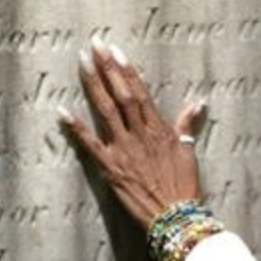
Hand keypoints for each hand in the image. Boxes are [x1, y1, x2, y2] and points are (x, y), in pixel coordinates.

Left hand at [59, 42, 206, 227]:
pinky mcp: (110, 168)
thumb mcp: (188, 152)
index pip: (139, 92)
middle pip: (121, 94)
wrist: (177, 217)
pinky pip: (89, 145)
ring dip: (93, 84)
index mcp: (158, 129)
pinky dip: (75, 127)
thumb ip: (188, 124)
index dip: (126, 70)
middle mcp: (139, 134)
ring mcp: (123, 150)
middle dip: (107, 68)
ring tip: (83, 62)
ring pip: (106, 110)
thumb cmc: (184, 187)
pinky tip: (62, 110)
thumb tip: (198, 102)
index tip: (116, 51)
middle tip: (95, 44)